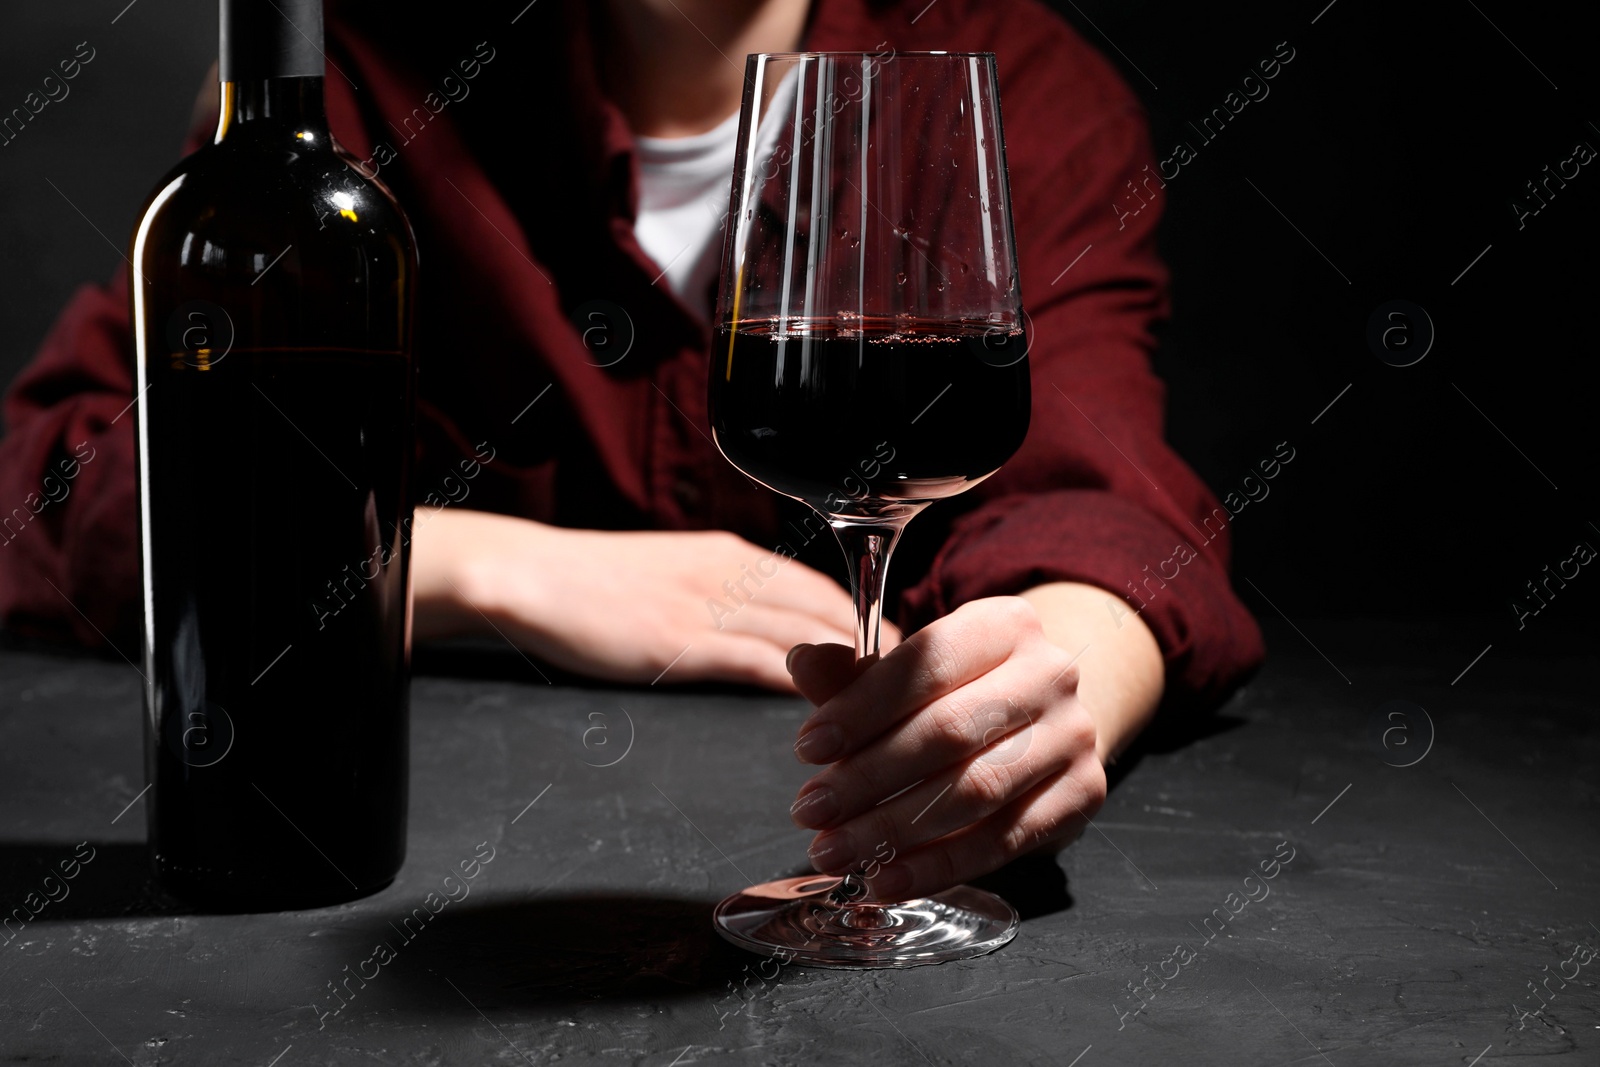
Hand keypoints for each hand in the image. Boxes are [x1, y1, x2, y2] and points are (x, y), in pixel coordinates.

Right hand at [412, 508, 897, 689]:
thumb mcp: (673, 573)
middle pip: (827, 610)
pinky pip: (755, 660)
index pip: (821, 586)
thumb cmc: (594, 582)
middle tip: (920, 685)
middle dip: (880, 646)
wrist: (531, 575)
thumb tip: (772, 628)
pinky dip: (799, 683)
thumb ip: (724, 594)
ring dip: (851, 669)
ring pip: (803, 635)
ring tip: (891, 704)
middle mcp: (729, 574)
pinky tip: (828, 707)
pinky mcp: (678, 640)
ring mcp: (705, 606)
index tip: (905, 650)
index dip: (870, 619)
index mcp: (730, 555)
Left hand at [785, 596, 1107, 899]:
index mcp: (1004, 624)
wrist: (1046, 716)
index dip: (862, 708)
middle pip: (950, 731)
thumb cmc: (960, 691)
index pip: (927, 662)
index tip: (807, 748)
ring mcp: (1073, 736)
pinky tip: (886, 879)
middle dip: (869, 777)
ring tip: (836, 851)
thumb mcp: (909, 672)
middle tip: (811, 810)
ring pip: (976, 791)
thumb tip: (801, 662)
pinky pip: (1002, 841)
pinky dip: (937, 867)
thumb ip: (853, 675)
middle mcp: (1050, 674)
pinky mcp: (1083, 794)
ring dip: (894, 829)